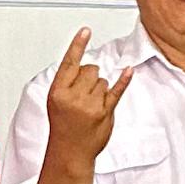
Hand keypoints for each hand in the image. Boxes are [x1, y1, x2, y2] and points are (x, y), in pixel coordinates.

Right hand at [42, 27, 128, 173]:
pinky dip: (124, 80)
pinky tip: (128, 71)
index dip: (77, 45)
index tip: (85, 31)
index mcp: (58, 92)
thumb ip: (67, 83)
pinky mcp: (105, 112)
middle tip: (85, 92)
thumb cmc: (63, 127)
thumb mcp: (56, 102)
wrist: (70, 152)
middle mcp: (74, 96)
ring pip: (102, 80)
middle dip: (90, 76)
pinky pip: (117, 90)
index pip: (70, 62)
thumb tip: (82, 65)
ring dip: (100, 88)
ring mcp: (91, 104)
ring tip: (91, 104)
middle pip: (90, 69)